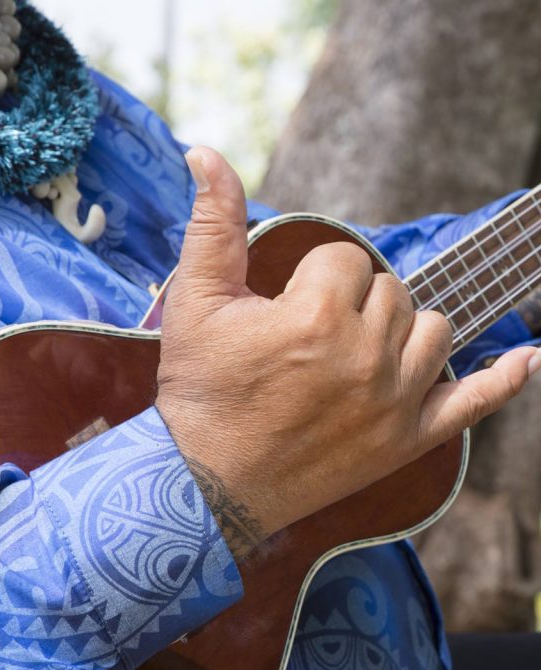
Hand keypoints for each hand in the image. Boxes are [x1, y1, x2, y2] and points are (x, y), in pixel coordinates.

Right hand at [155, 146, 540, 558]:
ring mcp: (394, 402)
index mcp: (317, 315)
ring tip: (356, 351)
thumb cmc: (199, 391)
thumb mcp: (194, 302)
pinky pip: (474, 403)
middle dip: (353, 302)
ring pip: (434, 330)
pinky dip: (505, 379)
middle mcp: (367, 356)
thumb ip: (212, 224)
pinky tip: (527, 359)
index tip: (285, 309)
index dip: (312, 278)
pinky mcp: (406, 441)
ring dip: (402, 330)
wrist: (208, 483)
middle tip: (308, 337)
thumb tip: (204, 152)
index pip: (345, 258)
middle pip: (391, 290)